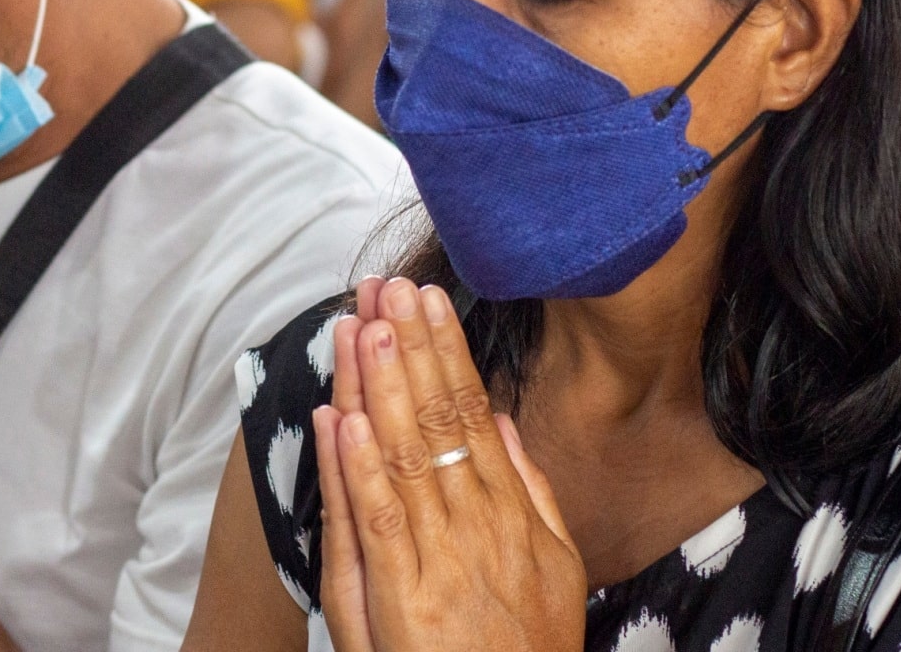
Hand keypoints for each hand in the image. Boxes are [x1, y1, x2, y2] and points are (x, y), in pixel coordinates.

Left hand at [315, 277, 584, 651]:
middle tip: (390, 285)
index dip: (447, 352)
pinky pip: (379, 521)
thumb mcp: (556, 567)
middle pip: (439, 421)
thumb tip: (502, 420)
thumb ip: (531, 491)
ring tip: (366, 324)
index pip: (474, 413)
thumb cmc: (524, 648)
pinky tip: (345, 418)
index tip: (429, 297)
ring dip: (381, 386)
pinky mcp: (402, 598)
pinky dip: (359, 467)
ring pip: (406, 457)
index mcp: (512, 513)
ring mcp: (441, 560)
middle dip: (412, 348)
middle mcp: (479, 526)